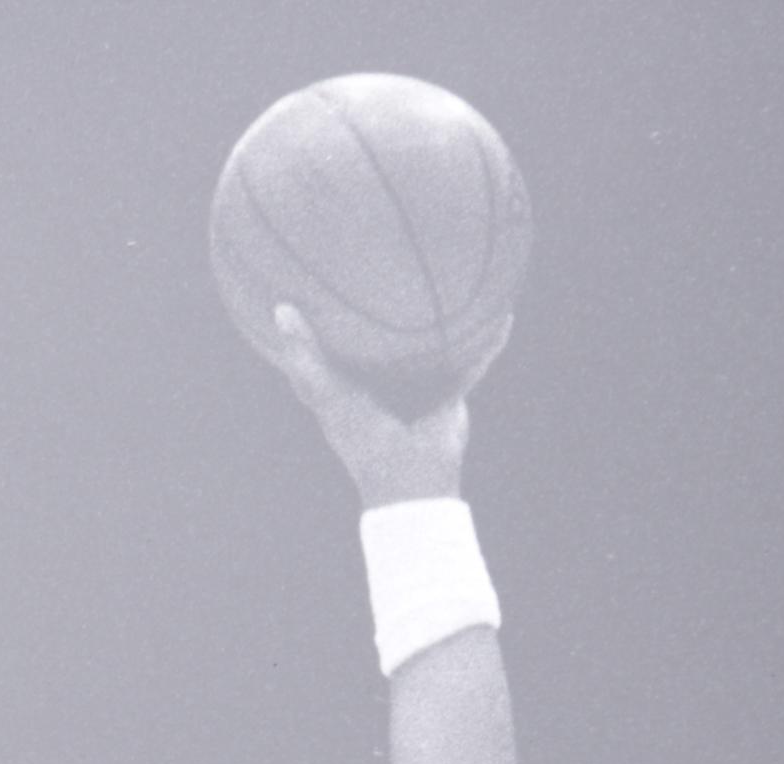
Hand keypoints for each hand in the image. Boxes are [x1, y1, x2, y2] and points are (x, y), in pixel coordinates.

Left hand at [263, 303, 504, 507]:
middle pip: (386, 342)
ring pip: (432, 349)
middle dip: (392, 312)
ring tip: (451, 285)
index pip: (339, 346)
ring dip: (442, 326)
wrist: (410, 478)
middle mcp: (385, 383)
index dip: (333, 318)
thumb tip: (280, 308)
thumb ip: (304, 356)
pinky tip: (503, 319)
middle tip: (393, 265)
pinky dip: (487, 344)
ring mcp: (419, 390)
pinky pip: (472, 364)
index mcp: (352, 385)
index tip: (326, 282)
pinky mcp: (450, 397)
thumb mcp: (326, 392)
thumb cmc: (362, 438)